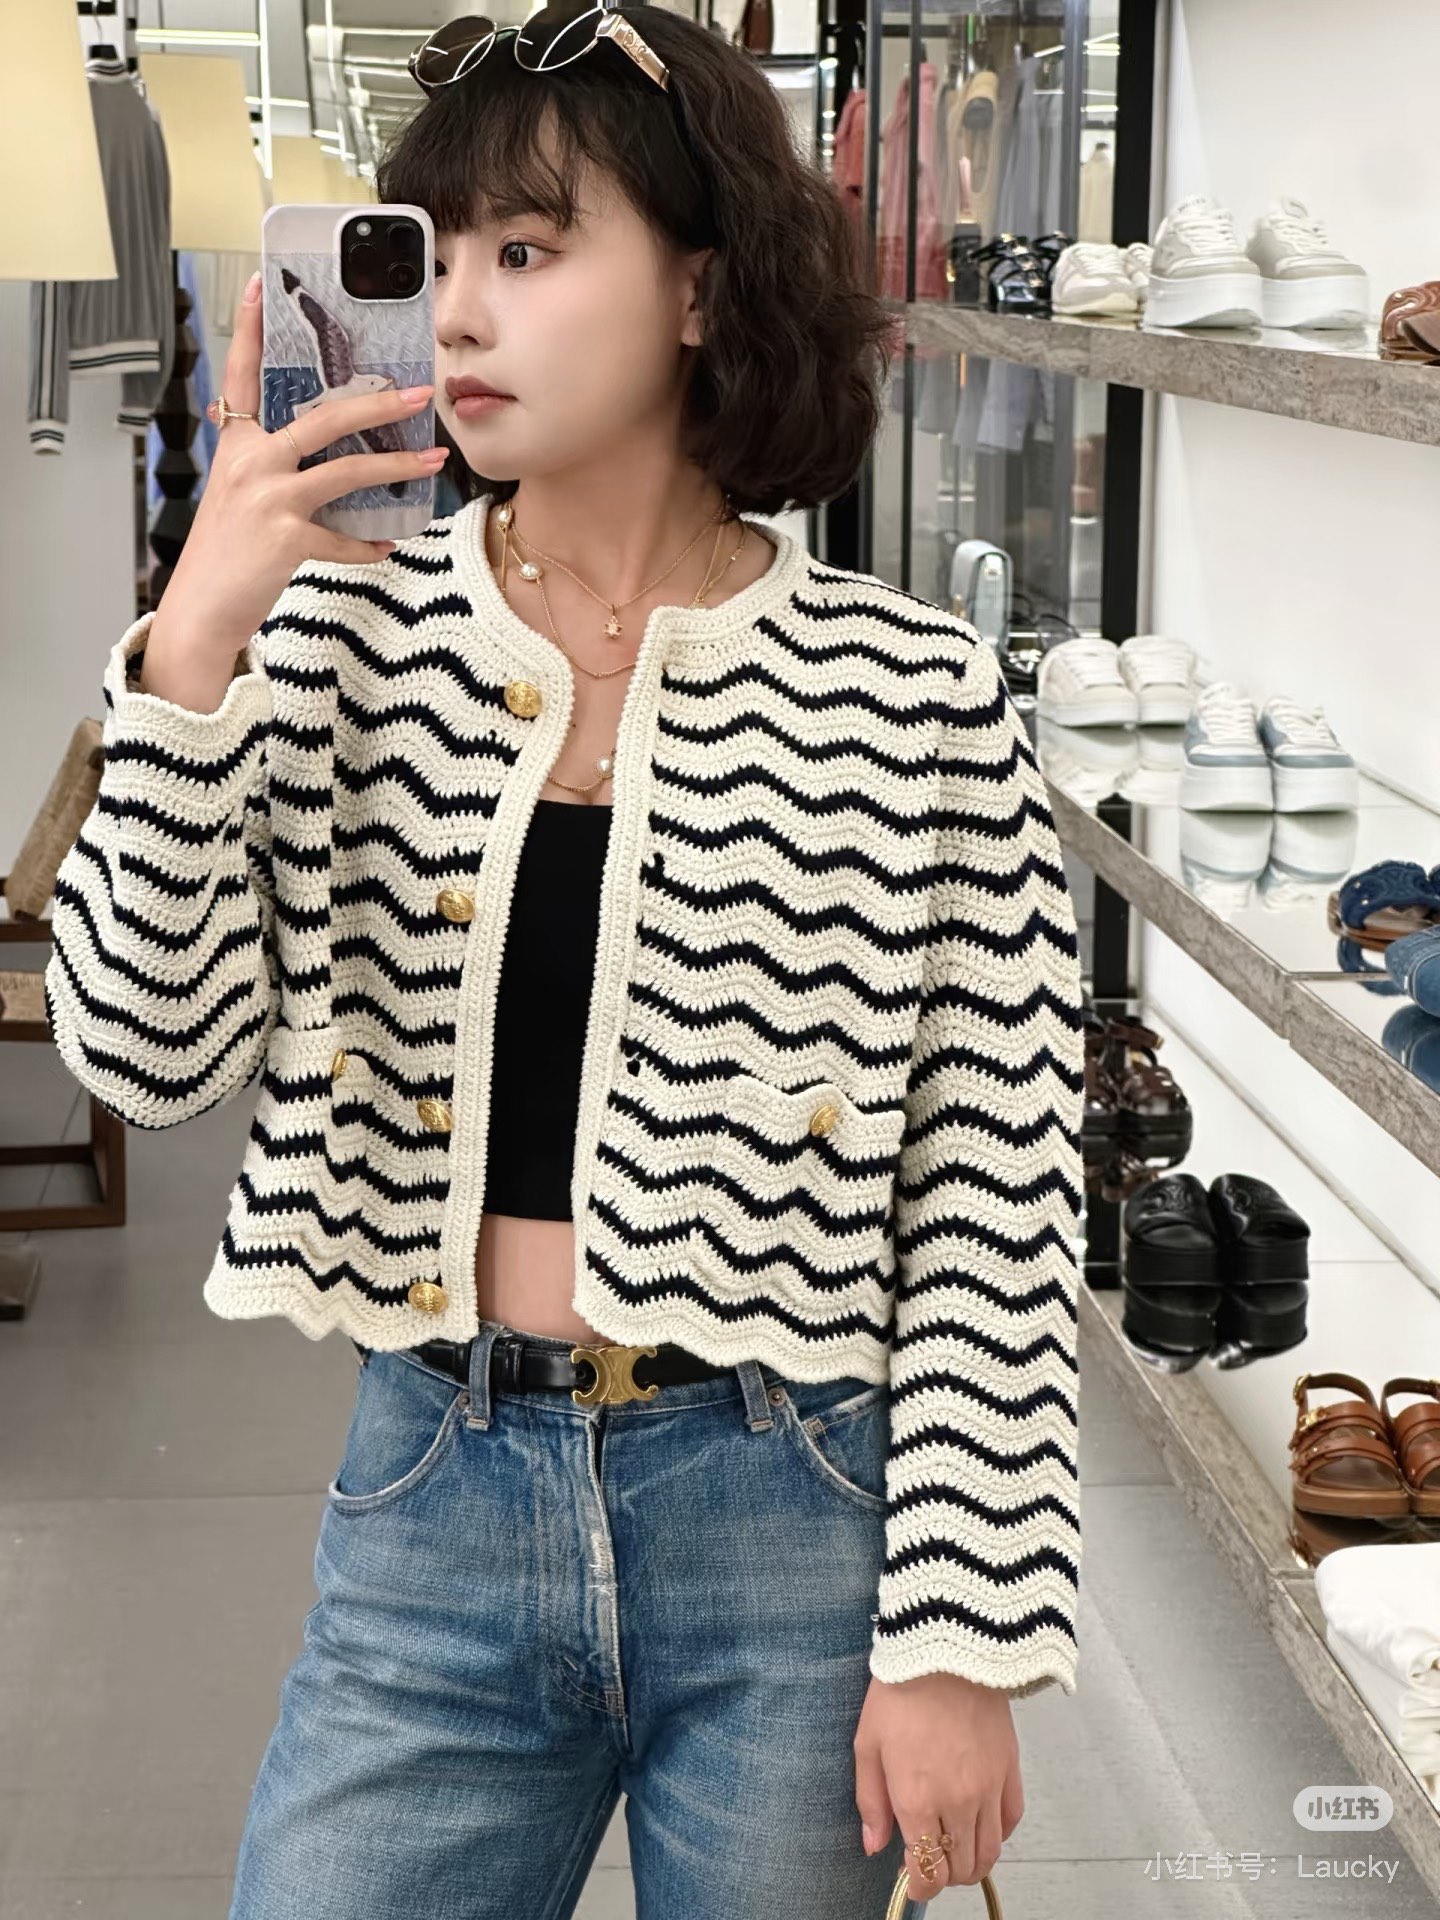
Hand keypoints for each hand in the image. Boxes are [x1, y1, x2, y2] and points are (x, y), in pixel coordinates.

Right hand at [146, 270, 447, 665]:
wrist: (200, 609)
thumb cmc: (225, 552)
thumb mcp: (238, 495)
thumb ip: (269, 465)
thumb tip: (315, 450)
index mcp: (237, 444)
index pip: (241, 375)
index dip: (248, 330)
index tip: (259, 285)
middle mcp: (250, 463)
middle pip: (322, 418)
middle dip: (376, 404)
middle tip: (417, 393)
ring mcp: (269, 500)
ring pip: (347, 471)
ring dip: (397, 468)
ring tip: (433, 460)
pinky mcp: (286, 540)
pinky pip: (344, 537)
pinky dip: (368, 543)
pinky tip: (385, 545)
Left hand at [854, 1672, 1022, 1900]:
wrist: (946, 1649)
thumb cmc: (900, 1692)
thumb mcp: (867, 1744)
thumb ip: (871, 1801)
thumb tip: (874, 1846)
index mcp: (917, 1800)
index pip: (927, 1871)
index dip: (920, 1887)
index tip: (912, 1882)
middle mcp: (957, 1802)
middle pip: (960, 1869)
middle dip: (944, 1877)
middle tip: (931, 1864)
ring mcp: (988, 1788)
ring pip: (990, 1854)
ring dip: (973, 1864)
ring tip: (956, 1853)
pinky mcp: (1010, 1770)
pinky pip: (1011, 1821)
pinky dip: (999, 1835)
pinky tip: (982, 1825)